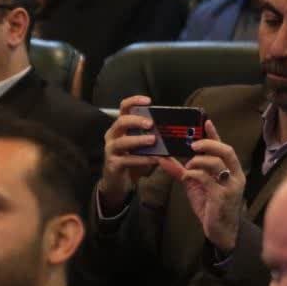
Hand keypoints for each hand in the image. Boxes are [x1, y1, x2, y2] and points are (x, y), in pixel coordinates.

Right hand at [98, 95, 161, 213]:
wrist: (119, 183)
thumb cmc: (132, 161)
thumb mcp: (143, 147)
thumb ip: (153, 138)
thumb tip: (175, 131)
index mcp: (120, 128)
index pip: (124, 108)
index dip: (134, 101)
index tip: (148, 101)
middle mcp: (112, 136)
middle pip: (121, 122)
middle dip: (136, 121)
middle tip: (151, 124)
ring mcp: (111, 150)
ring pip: (122, 141)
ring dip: (139, 140)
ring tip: (153, 140)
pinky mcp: (113, 164)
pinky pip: (127, 160)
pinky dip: (141, 159)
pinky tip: (153, 159)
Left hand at [158, 118, 244, 251]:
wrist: (221, 231)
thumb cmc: (210, 206)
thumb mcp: (194, 186)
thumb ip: (182, 172)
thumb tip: (164, 159)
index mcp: (231, 170)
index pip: (224, 147)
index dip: (215, 134)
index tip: (205, 121)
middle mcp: (235, 175)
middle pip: (226, 150)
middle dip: (209, 143)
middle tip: (192, 144)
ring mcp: (230, 186)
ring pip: (217, 163)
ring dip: (199, 160)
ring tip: (188, 164)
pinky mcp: (222, 197)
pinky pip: (208, 180)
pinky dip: (195, 174)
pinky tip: (187, 176)